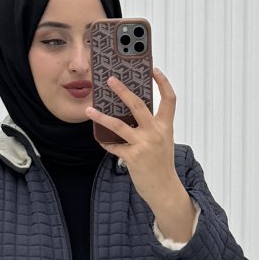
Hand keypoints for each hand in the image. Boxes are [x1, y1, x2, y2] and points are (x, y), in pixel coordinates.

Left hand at [85, 66, 176, 203]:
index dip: (163, 82)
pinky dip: (106, 143)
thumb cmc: (161, 164)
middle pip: (138, 105)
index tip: (154, 70)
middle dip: (123, 90)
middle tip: (110, 79)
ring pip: (118, 125)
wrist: (164, 189)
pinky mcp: (133, 157)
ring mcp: (144, 145)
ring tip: (89, 110)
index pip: (169, 99)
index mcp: (166, 126)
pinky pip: (114, 146)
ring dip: (101, 116)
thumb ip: (152, 127)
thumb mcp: (163, 141)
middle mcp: (155, 132)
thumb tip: (129, 114)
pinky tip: (100, 139)